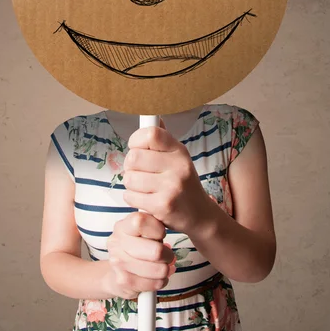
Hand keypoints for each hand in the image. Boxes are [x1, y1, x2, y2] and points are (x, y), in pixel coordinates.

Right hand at [106, 211, 175, 299]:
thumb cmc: (136, 248)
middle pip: (155, 251)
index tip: (161, 234)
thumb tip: (168, 231)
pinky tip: (157, 278)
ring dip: (165, 270)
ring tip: (162, 267)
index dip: (158, 229)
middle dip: (168, 255)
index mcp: (123, 226)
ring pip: (158, 270)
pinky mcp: (123, 281)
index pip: (140, 221)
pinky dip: (160, 282)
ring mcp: (118, 263)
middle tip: (167, 256)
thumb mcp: (142, 231)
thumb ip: (154, 225)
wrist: (115, 273)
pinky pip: (154, 284)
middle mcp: (117, 243)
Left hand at [122, 120, 210, 234]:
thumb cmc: (183, 183)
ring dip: (131, 184)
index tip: (137, 147)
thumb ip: (162, 140)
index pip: (151, 134)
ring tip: (143, 187)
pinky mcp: (163, 205)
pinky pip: (131, 196)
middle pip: (133, 158)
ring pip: (129, 178)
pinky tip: (145, 199)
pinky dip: (132, 198)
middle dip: (130, 166)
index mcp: (179, 151)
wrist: (200, 215)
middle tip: (139, 172)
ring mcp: (171, 186)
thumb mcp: (178, 157)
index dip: (136, 139)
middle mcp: (178, 166)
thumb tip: (152, 115)